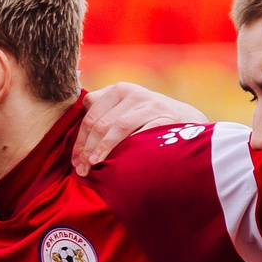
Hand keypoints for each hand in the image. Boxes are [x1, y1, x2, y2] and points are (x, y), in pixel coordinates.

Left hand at [72, 82, 206, 175]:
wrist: (187, 118)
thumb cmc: (147, 120)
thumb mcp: (124, 110)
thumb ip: (102, 116)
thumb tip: (75, 145)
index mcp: (117, 90)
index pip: (90, 117)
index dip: (79, 141)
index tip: (75, 163)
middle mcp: (132, 92)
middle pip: (101, 123)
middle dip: (88, 149)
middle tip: (82, 171)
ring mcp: (150, 102)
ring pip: (118, 127)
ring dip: (103, 149)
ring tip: (95, 166)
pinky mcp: (166, 114)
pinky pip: (143, 132)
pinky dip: (130, 146)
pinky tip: (122, 160)